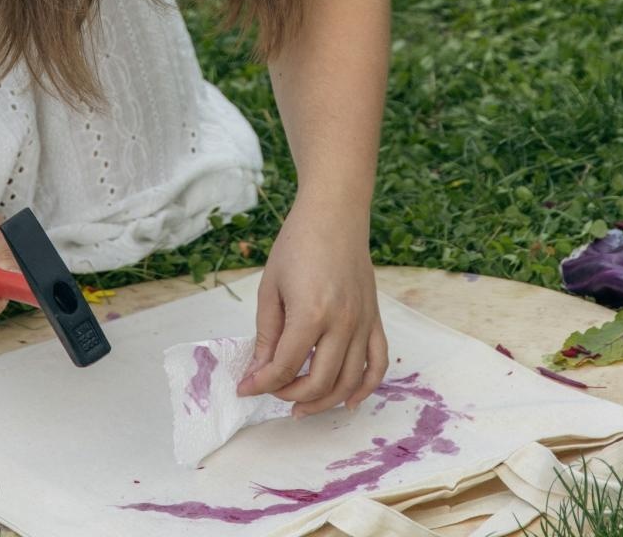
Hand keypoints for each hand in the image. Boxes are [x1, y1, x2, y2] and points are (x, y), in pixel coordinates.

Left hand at [236, 193, 387, 415]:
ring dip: (324, 402)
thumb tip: (260, 371)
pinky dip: (365, 388)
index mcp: (311, 313)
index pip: (285, 366)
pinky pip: (377, 364)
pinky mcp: (375, 319)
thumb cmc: (297, 244)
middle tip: (272, 392)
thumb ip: (267, 333)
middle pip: (319, 382)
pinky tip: (348, 400)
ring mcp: (363, 323)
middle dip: (290, 395)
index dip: (262, 383)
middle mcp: (342, 323)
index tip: (245, 388)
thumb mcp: (270, 286)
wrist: (334, 215)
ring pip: (348, 382)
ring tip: (301, 406)